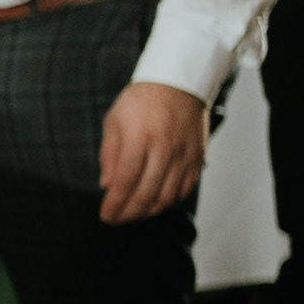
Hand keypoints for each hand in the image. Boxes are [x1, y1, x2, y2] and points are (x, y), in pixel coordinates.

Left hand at [100, 81, 209, 223]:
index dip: (115, 204)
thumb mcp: (114, 122)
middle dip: (129, 213)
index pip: (125, 182)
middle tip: (117, 220)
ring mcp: (183, 154)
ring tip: (134, 215)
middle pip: (147, 193)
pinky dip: (170, 202)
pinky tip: (156, 204)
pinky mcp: (196, 157)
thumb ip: (109, 155)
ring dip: (149, 211)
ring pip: (168, 196)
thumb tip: (107, 185)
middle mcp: (164, 149)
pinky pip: (185, 188)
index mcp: (139, 139)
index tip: (106, 215)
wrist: (177, 83)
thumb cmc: (140, 101)